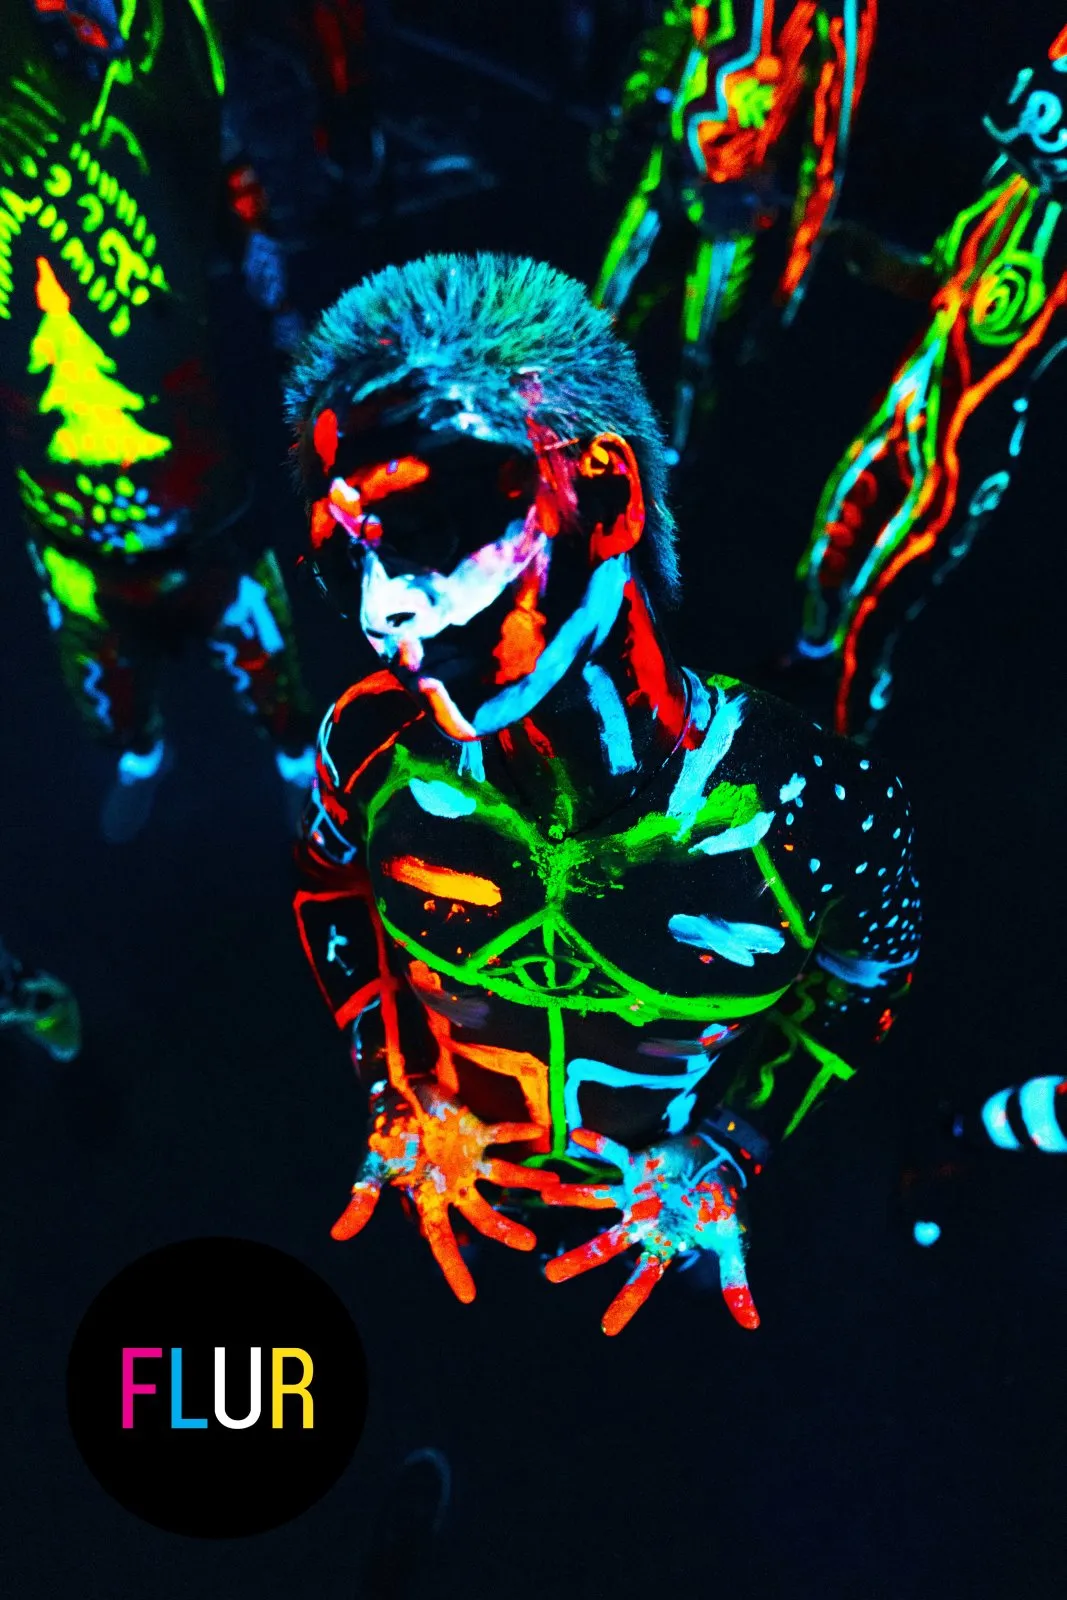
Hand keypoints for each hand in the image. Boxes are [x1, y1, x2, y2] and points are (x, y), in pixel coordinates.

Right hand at [331, 1082, 559, 1301]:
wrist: (392, 1093)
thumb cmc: (382, 1130)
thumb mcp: (373, 1166)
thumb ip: (362, 1199)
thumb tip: (337, 1235)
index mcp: (429, 1196)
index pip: (441, 1240)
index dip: (454, 1268)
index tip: (468, 1298)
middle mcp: (453, 1183)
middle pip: (484, 1215)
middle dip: (506, 1230)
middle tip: (530, 1244)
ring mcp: (468, 1158)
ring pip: (504, 1177)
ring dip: (527, 1180)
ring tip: (553, 1185)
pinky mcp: (475, 1130)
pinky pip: (502, 1134)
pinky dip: (518, 1132)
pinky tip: (538, 1131)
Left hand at [543, 1127, 758, 1335]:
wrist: (726, 1163)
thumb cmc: (726, 1204)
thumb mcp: (733, 1243)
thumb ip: (734, 1280)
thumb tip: (752, 1324)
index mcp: (663, 1242)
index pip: (642, 1279)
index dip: (626, 1303)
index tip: (607, 1329)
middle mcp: (642, 1220)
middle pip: (606, 1244)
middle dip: (580, 1259)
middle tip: (550, 1276)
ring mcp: (636, 1192)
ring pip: (598, 1198)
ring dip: (574, 1196)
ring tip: (546, 1196)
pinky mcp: (638, 1163)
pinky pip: (614, 1152)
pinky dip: (597, 1144)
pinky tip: (576, 1135)